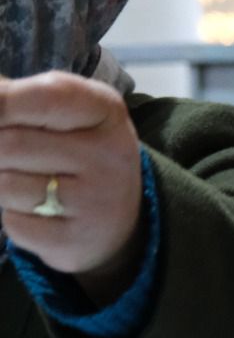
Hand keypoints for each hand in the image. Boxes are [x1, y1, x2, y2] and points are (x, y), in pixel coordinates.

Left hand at [0, 72, 143, 305]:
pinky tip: (40, 215)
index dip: (3, 102)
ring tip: (31, 186)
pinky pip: (14, 223)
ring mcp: (98, 200)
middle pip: (9, 144)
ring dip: (2, 187)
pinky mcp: (79, 240)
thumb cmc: (74, 154)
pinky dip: (15, 219)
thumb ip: (16, 98)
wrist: (117, 221)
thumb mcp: (61, 114)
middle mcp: (111, 154)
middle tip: (16, 158)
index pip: (45, 98)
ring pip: (5, 186)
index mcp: (106, 110)